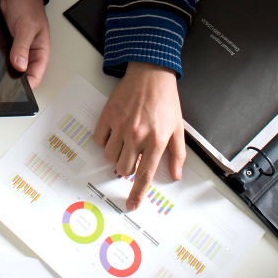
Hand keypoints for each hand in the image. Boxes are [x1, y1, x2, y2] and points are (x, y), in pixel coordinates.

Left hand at [0, 0, 50, 87]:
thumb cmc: (27, 6)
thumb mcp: (26, 26)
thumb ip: (22, 47)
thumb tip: (20, 66)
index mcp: (41, 50)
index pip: (37, 74)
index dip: (29, 83)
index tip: (20, 89)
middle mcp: (30, 52)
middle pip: (24, 74)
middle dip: (16, 78)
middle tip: (6, 81)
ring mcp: (18, 50)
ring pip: (12, 68)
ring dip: (7, 69)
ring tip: (1, 67)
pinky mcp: (8, 46)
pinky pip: (4, 58)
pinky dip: (0, 59)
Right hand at [94, 62, 184, 209]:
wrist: (151, 73)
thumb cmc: (165, 100)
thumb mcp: (178, 128)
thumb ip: (177, 154)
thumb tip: (176, 174)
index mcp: (156, 141)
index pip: (144, 175)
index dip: (137, 194)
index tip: (131, 204)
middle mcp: (137, 136)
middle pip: (124, 169)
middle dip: (128, 168)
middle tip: (134, 155)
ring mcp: (120, 126)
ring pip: (110, 157)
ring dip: (116, 155)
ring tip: (125, 142)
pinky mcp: (108, 116)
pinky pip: (99, 140)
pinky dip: (105, 141)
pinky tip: (114, 132)